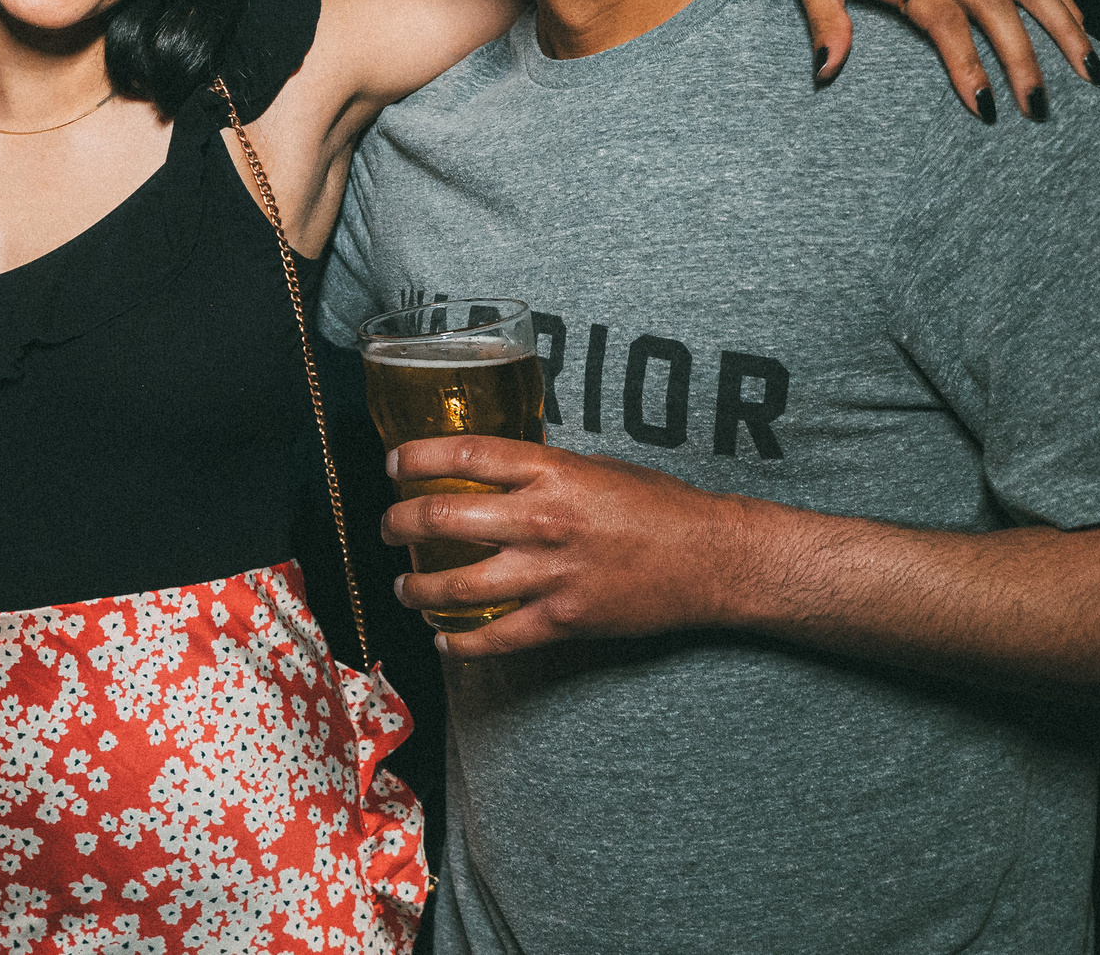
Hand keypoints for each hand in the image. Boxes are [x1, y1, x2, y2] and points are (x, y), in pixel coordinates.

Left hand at [383, 435, 746, 660]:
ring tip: (403, 588)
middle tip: (388, 527)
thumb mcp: (596, 467)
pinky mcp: (563, 619)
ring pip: (457, 584)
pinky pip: (496, 638)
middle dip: (400, 523)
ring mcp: (551, 573)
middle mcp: (543, 519)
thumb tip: (492, 471)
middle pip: (444, 517)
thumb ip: (543, 469)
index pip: (466, 455)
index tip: (393, 464)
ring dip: (418, 588)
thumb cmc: (659, 506)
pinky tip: (444, 639)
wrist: (711, 559)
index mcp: (552, 471)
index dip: (418, 458)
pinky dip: (461, 644)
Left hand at [751, 0, 1093, 116]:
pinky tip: (1075, 21)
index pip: (942, 18)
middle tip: (1039, 106)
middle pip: (994, 4)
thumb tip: (826, 71)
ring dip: (1059, 24)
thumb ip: (824, 21)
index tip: (983, 105)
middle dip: (1023, 57)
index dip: (966, 62)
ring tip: (1088, 69)